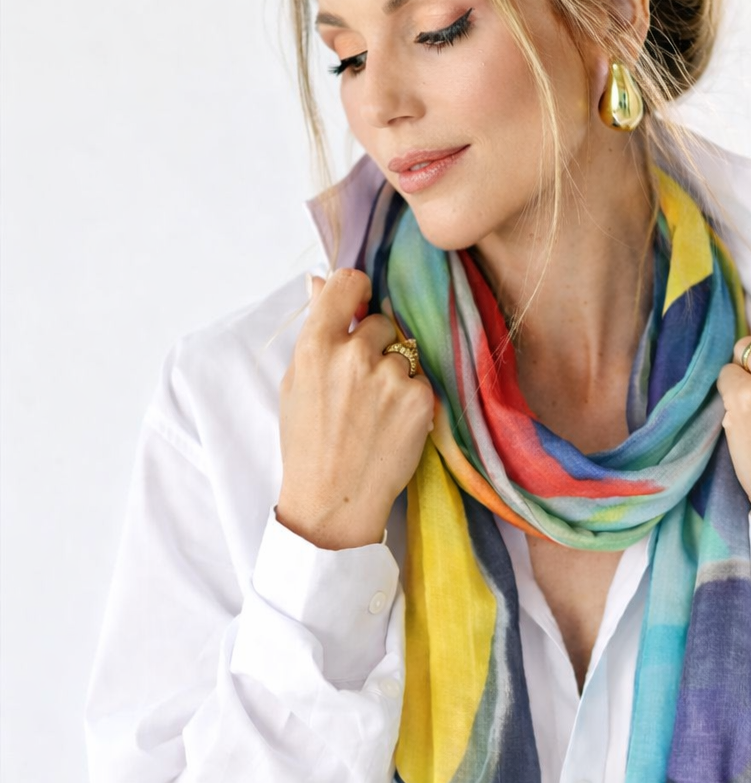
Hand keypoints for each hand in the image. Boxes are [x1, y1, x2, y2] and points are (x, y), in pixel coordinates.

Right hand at [276, 268, 435, 549]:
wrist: (333, 500)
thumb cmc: (308, 444)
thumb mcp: (296, 383)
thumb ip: (315, 330)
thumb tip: (320, 282)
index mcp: (315, 346)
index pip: (346, 283)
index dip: (357, 291)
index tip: (360, 307)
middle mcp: (354, 355)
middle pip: (381, 322)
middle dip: (375, 346)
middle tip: (360, 386)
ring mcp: (390, 377)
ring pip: (405, 353)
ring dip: (395, 374)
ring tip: (375, 411)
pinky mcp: (420, 399)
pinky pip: (422, 381)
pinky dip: (412, 399)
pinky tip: (392, 425)